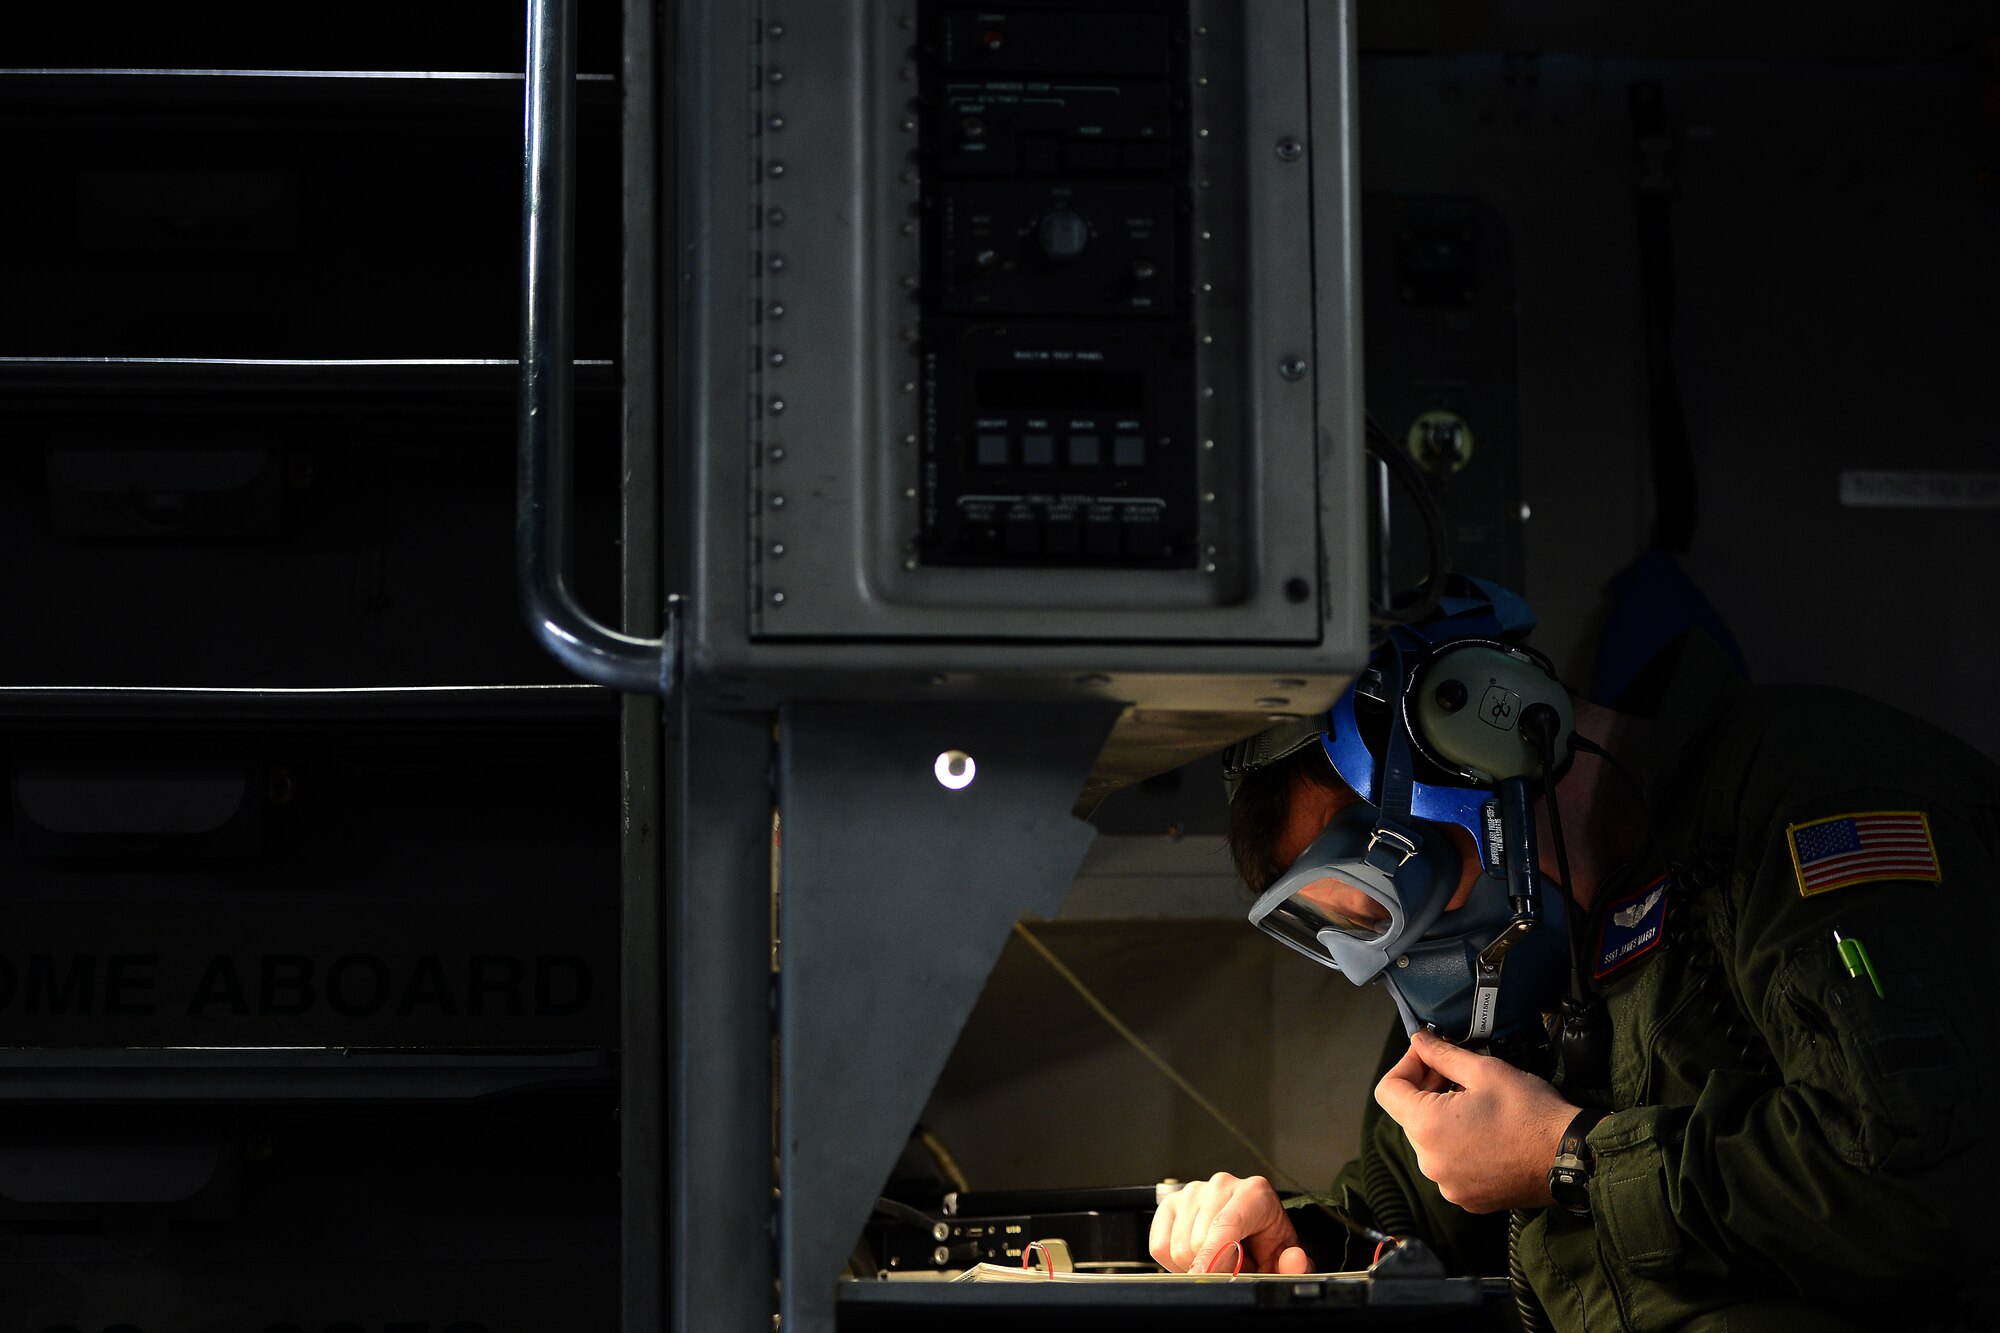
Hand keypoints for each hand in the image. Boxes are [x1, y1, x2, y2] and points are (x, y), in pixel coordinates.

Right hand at [1148, 1172, 1311, 1273]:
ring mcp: (1193, 1191)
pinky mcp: (1170, 1203)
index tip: (1209, 1278)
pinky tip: (1197, 1256)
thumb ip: (1296, 1265)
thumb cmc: (1267, 1246)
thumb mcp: (1286, 1260)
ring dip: (1194, 1264)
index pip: (1226, 1225)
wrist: (1253, 1237)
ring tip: (1216, 1260)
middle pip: (1197, 1242)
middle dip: (1212, 1267)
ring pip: (1177, 1246)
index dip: (1215, 1257)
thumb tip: (1294, 1259)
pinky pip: (1158, 1245)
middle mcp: (1221, 1185)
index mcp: (1254, 1193)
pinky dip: (1173, 1261)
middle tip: (1231, 1268)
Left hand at [1373, 1028, 1575, 1212]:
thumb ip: (1442, 1054)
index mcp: (1427, 1128)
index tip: (1430, 1056)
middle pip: (1409, 1116)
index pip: (1388, 1090)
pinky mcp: (1466, 1198)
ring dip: (1443, 1117)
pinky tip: (1485, 1131)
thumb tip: (1418, 1040)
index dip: (1406, 1066)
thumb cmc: (1530, 1112)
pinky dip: (1457, 1145)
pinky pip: (1448, 1165)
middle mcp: (1429, 1162)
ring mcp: (1447, 1185)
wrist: (1571, 1158)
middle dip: (1427, 1090)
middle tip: (1457, 1073)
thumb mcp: (1485, 1071)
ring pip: (1429, 1141)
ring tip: (1476, 1102)